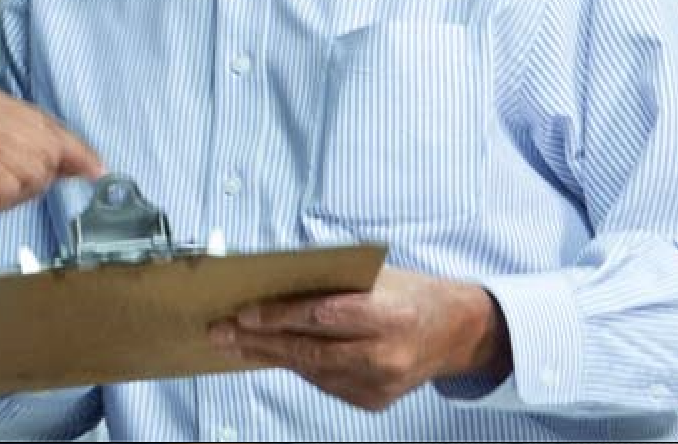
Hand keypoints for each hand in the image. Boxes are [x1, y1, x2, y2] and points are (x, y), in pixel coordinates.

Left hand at [208, 266, 510, 410]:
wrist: (457, 333)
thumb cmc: (409, 294)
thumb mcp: (376, 277)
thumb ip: (331, 284)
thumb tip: (269, 284)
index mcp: (389, 316)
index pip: (323, 316)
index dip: (279, 316)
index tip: (243, 312)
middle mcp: (385, 356)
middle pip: (310, 351)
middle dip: (259, 341)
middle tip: (220, 333)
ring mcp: (379, 384)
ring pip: (312, 371)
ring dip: (270, 356)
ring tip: (234, 343)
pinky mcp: (373, 401)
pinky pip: (325, 383)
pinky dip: (298, 366)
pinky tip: (271, 354)